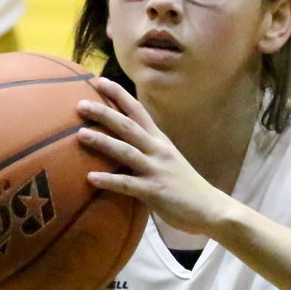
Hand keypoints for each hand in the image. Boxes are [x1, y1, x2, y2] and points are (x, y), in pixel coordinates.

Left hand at [76, 78, 231, 236]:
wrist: (210, 208)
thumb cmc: (185, 187)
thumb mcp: (168, 160)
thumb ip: (148, 150)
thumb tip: (125, 143)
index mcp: (160, 141)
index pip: (138, 111)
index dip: (119, 95)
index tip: (99, 81)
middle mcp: (158, 150)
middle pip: (128, 126)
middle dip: (104, 113)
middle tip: (80, 104)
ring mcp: (156, 170)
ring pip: (126, 151)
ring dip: (103, 141)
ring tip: (81, 134)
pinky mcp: (154, 191)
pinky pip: (127, 184)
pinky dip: (108, 180)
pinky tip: (90, 178)